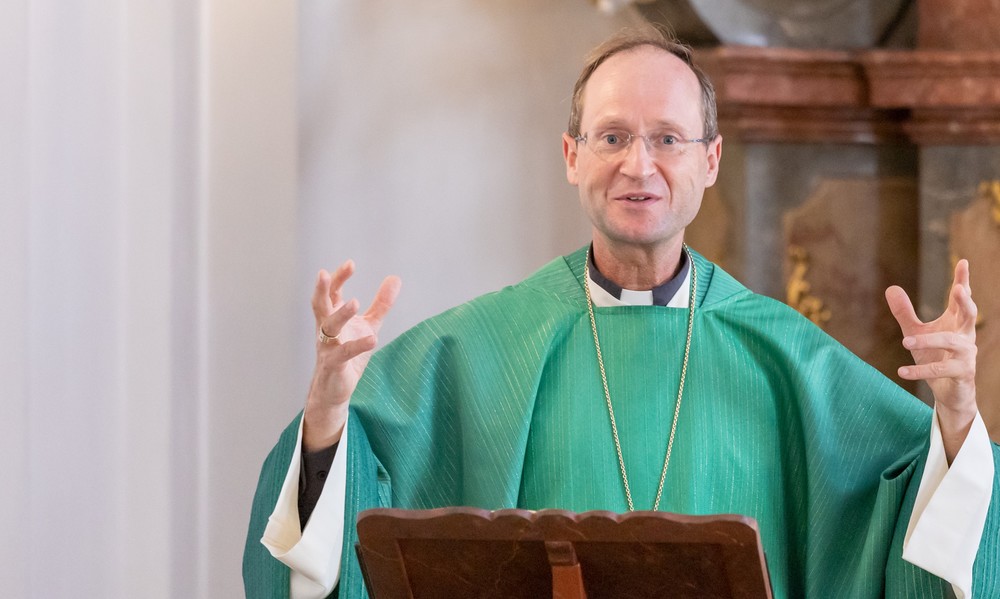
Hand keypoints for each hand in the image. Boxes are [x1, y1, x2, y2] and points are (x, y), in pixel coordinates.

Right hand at [303, 260, 400, 450]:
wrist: (335, 389)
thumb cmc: (349, 354)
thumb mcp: (368, 325)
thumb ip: (381, 304)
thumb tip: (395, 278)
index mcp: (332, 318)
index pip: (331, 293)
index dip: (338, 278)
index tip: (351, 264)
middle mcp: (326, 330)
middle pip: (320, 305)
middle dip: (322, 290)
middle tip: (324, 273)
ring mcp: (328, 347)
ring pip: (329, 327)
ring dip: (341, 314)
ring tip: (355, 302)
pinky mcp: (334, 365)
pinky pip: (344, 354)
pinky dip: (357, 346)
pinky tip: (372, 339)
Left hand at [885, 259, 977, 462]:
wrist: (948, 391)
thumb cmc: (935, 357)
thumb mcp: (916, 333)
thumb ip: (905, 313)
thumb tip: (891, 287)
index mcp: (956, 322)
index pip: (961, 299)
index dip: (962, 280)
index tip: (963, 261)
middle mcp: (965, 336)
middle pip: (969, 315)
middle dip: (966, 301)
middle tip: (959, 289)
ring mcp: (966, 355)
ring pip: (951, 343)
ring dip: (928, 341)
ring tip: (904, 341)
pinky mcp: (961, 374)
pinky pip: (941, 371)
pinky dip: (920, 371)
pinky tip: (901, 371)